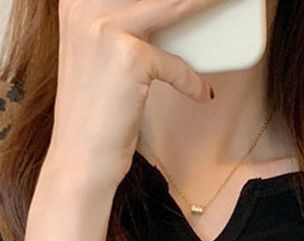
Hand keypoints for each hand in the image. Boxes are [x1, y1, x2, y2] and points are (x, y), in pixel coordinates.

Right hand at [49, 0, 221, 188]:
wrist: (79, 162)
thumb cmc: (93, 116)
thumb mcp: (98, 58)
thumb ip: (122, 27)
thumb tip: (169, 13)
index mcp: (75, 2)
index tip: (183, 4)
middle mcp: (84, 7)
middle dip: (189, 1)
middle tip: (212, 4)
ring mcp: (105, 28)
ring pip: (174, 5)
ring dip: (205, 5)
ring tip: (227, 6)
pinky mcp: (129, 57)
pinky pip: (176, 64)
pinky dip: (192, 82)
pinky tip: (202, 94)